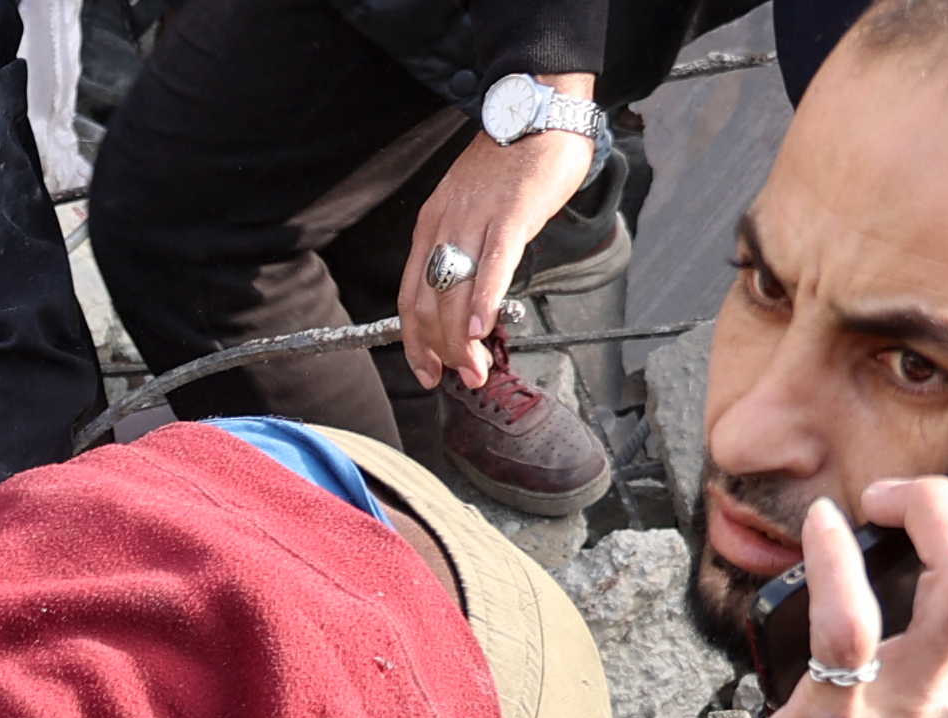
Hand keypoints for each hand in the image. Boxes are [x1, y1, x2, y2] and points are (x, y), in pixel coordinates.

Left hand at [397, 125, 593, 390]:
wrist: (536, 111)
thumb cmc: (511, 162)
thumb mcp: (472, 209)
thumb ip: (466, 249)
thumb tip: (471, 297)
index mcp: (431, 226)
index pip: (410, 298)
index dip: (415, 342)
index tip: (427, 371)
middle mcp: (444, 225)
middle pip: (430, 304)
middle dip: (443, 351)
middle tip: (464, 378)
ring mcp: (475, 220)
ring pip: (457, 293)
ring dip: (463, 342)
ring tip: (476, 370)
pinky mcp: (510, 214)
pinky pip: (493, 264)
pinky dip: (485, 300)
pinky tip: (485, 329)